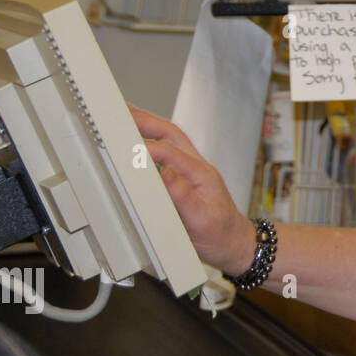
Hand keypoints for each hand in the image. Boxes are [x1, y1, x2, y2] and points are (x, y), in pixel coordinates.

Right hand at [128, 103, 255, 274]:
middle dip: (144, 120)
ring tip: (125, 114)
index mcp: (201, 173)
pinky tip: (138, 138)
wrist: (235, 244)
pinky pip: (167, 151)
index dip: (146, 146)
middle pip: (170, 134)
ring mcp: (192, 170)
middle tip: (120, 111)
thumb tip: (164, 174)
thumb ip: (182, 196)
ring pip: (169, 138)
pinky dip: (150, 139)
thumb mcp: (200, 219)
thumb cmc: (221, 234)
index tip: (124, 144)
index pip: (170, 151)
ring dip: (147, 124)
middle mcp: (197, 167)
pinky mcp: (186, 177)